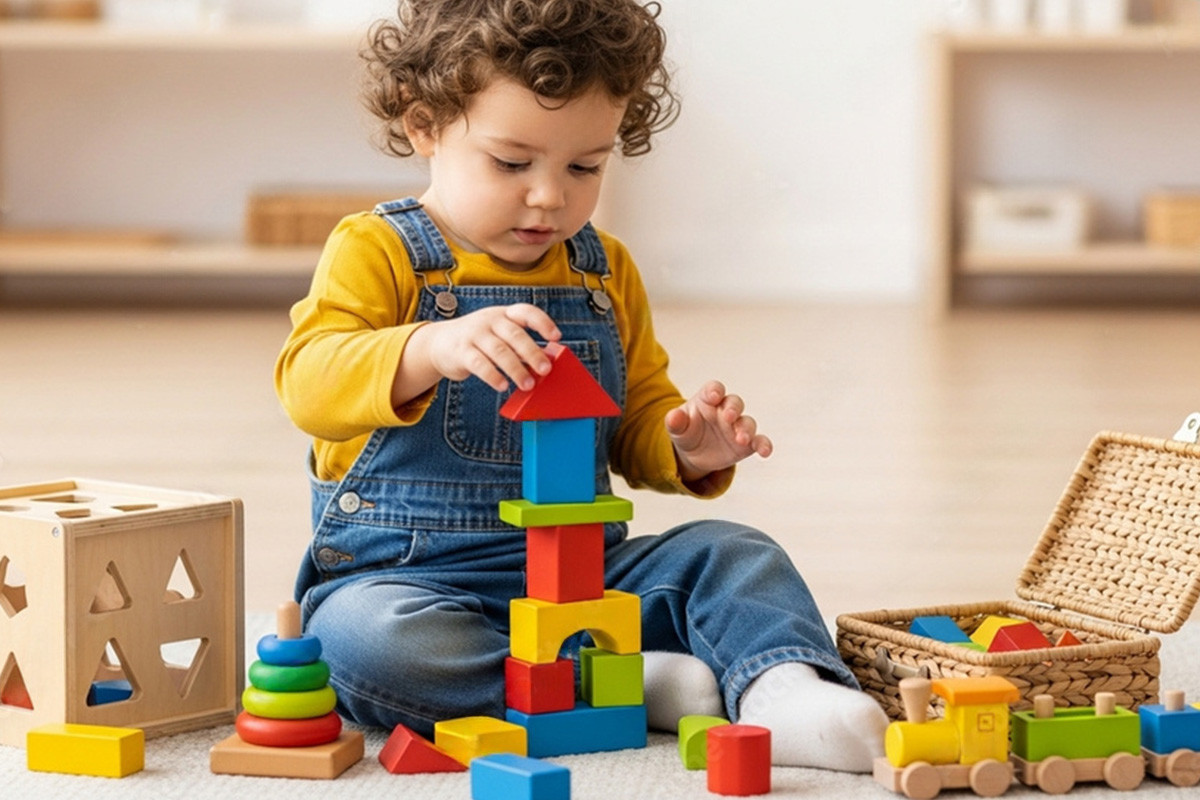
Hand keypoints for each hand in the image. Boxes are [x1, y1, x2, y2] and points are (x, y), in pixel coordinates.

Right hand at [397, 304, 560, 402]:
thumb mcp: (498, 336)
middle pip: (515, 334)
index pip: (526, 312)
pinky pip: (479, 364)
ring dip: (516, 369)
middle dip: (532, 352)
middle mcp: (490, 320)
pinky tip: (502, 386)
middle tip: (545, 370)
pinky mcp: (461, 351)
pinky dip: (493, 376)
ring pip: (499, 351)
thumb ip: (519, 346)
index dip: (542, 323)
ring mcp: (474, 334)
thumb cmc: (479, 341)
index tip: (556, 337)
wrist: (439, 343)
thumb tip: (543, 364)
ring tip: (527, 384)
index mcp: (504, 314)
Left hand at [665, 380, 772, 482]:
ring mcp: (737, 426)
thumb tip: (673, 417)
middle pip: (734, 402)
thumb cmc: (686, 432)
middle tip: (729, 417)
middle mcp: (726, 410)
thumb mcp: (677, 428)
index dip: (715, 390)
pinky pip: (759, 441)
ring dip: (746, 429)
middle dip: (733, 408)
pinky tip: (765, 451)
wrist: (694, 454)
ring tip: (741, 439)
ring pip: (747, 422)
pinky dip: (764, 445)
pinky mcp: (747, 444)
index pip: (714, 389)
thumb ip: (676, 422)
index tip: (714, 395)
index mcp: (708, 399)